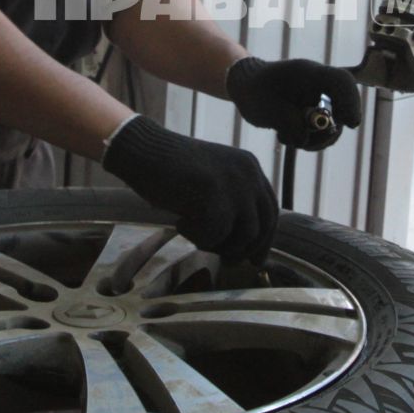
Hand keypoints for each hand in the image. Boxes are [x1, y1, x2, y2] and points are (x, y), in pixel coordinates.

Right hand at [102, 116, 277, 262]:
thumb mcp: (213, 182)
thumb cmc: (171, 171)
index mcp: (250, 167)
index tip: (255, 259)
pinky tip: (179, 223)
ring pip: (242, 236)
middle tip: (227, 261)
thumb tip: (249, 245)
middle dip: (245, 250)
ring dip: (218, 244)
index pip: (270, 210)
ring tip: (194, 234)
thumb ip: (234, 203)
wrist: (143, 152)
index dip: (264, 239)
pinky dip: (196, 237)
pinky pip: (215, 236)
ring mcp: (234, 184)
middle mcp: (249, 173)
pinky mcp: (215, 196)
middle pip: (262, 226)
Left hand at [226, 57, 364, 150]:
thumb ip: (288, 123)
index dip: (352, 102)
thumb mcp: (266, 109)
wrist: (246, 85)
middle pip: (342, 109)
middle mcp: (319, 85)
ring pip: (333, 124)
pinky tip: (288, 134)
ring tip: (286, 136)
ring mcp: (319, 97)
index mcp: (309, 74)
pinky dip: (309, 138)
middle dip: (326, 131)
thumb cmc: (253, 90)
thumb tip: (304, 139)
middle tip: (302, 141)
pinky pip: (323, 129)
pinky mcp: (315, 110)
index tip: (350, 124)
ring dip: (314, 138)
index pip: (341, 82)